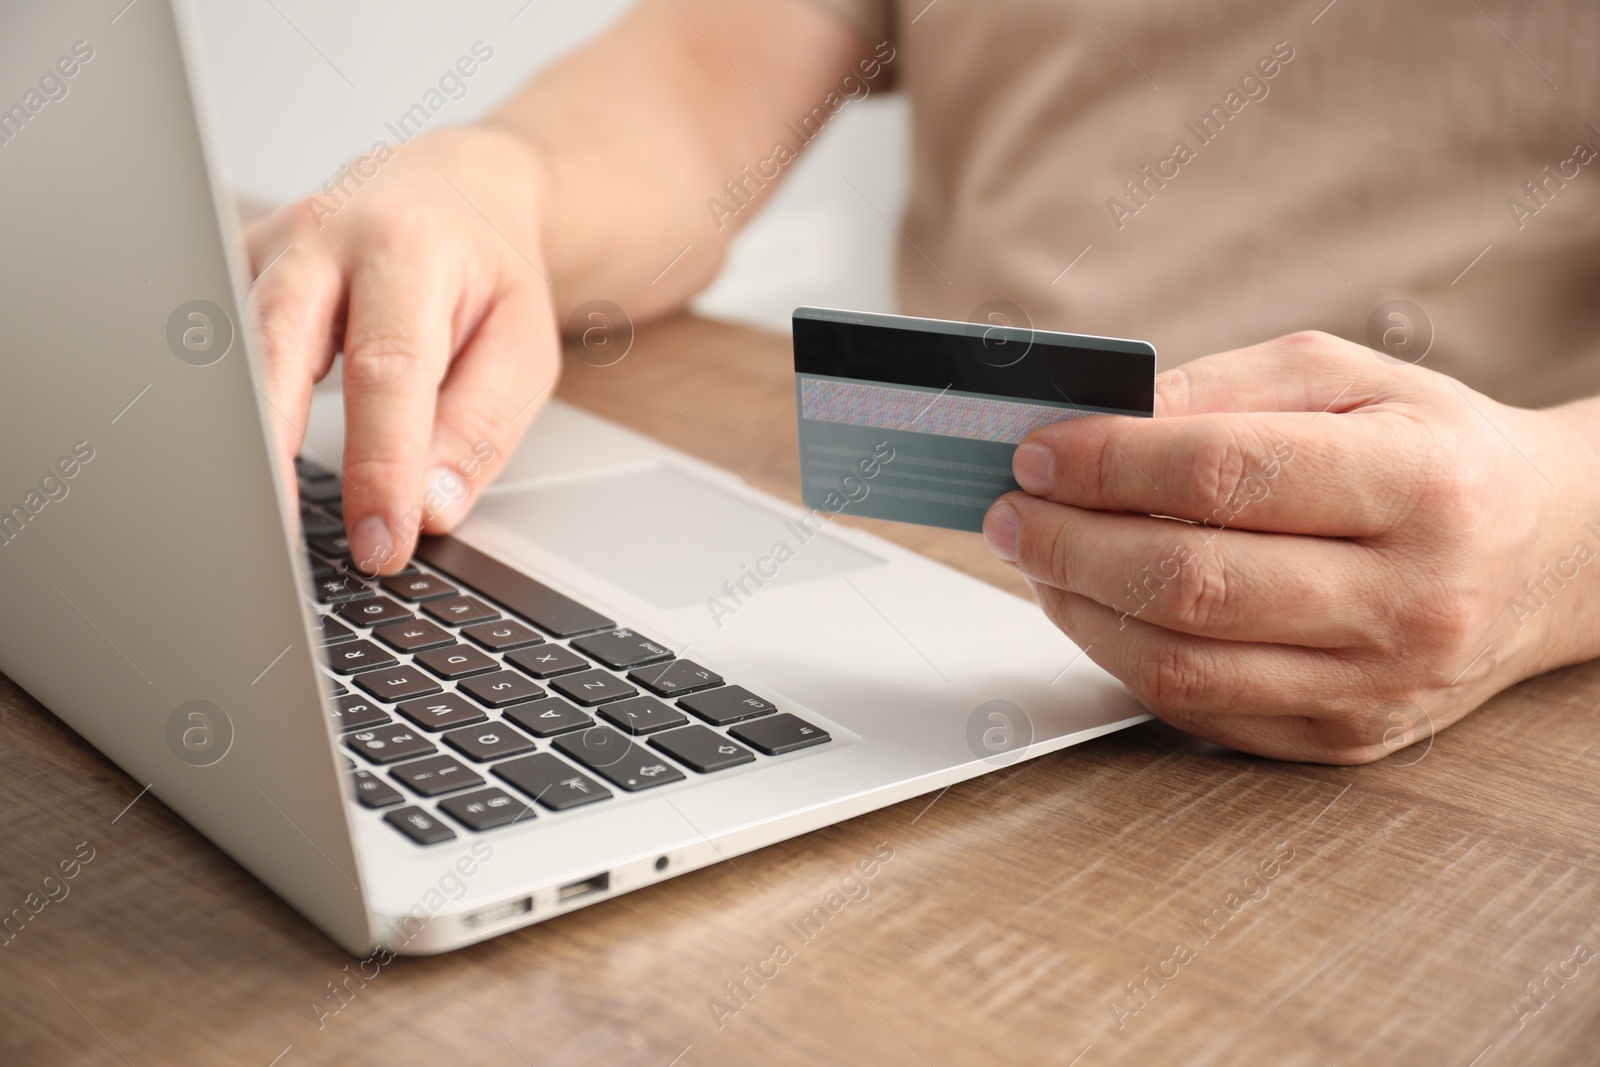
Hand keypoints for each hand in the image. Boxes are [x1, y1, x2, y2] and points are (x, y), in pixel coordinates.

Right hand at [244, 125, 559, 574]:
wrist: (455, 190)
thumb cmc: (489, 274)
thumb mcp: (522, 348)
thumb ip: (480, 429)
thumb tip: (428, 508)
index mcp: (407, 247)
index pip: (387, 369)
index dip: (381, 465)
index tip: (382, 542)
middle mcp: (321, 237)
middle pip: (274, 349)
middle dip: (272, 456)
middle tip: (277, 545)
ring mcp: (265, 252)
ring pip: (228, 354)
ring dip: (236, 443)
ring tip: (246, 526)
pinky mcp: (233, 276)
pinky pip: (217, 352)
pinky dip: (223, 417)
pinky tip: (230, 477)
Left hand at [982, 331, 1599, 762]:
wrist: (1547, 555)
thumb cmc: (1435, 453)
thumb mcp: (1348, 378)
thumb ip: (1222, 389)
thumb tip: (1100, 418)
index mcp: (1421, 485)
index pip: (1226, 476)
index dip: (1110, 465)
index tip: (1037, 452)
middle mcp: (1409, 600)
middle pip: (1192, 582)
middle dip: (1069, 543)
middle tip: (1010, 511)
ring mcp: (1379, 686)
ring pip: (1182, 663)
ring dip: (1078, 608)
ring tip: (1036, 557)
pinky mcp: (1345, 739)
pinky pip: (1199, 709)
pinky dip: (1121, 658)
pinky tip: (1092, 608)